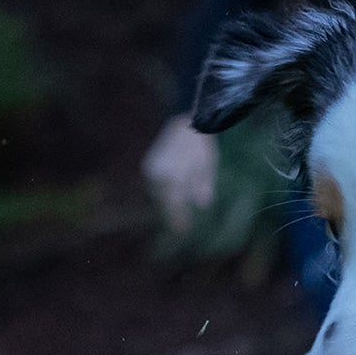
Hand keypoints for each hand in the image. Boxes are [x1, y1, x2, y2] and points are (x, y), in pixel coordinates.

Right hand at [143, 116, 217, 233]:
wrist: (185, 123)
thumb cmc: (200, 145)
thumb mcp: (207, 166)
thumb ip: (203, 186)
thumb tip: (202, 205)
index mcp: (173, 176)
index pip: (175, 205)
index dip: (179, 220)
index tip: (183, 231)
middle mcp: (159, 174)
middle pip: (164, 202)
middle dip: (172, 214)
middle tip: (180, 228)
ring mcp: (151, 170)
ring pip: (157, 195)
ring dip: (165, 205)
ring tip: (176, 215)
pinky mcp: (148, 165)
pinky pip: (154, 186)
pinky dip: (161, 193)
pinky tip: (169, 199)